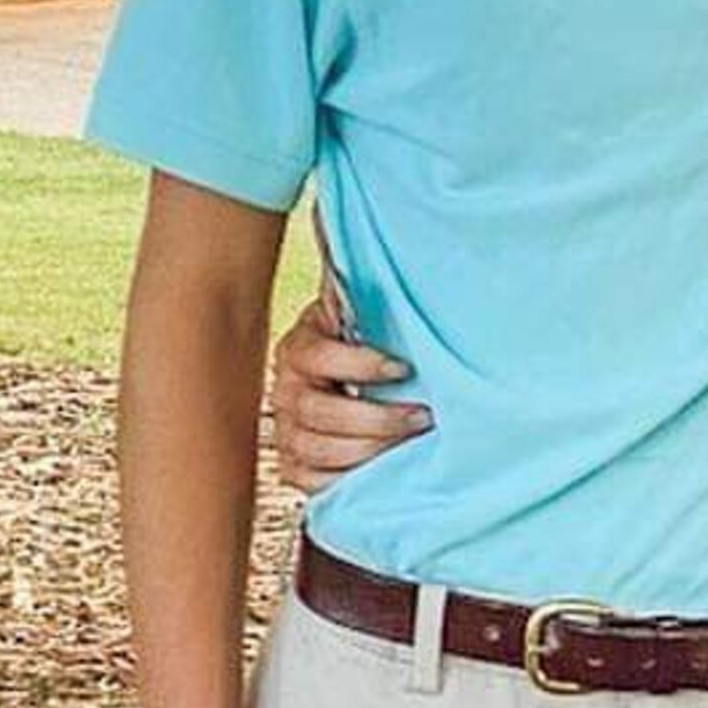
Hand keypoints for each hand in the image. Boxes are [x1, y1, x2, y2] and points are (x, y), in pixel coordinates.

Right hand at [269, 279, 428, 489]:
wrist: (348, 390)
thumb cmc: (365, 347)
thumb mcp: (361, 316)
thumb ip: (358, 290)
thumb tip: (346, 225)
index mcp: (299, 348)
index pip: (317, 357)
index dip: (358, 364)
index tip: (402, 368)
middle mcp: (285, 390)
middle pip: (316, 411)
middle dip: (374, 418)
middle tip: (422, 417)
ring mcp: (286, 430)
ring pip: (314, 449)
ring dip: (368, 451)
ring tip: (411, 444)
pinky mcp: (295, 467)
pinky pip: (310, 482)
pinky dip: (346, 479)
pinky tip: (382, 472)